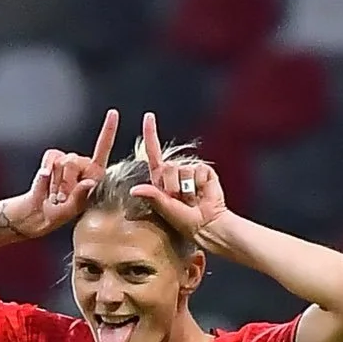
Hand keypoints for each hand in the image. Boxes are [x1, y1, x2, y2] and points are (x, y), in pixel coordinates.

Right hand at [8, 109, 118, 237]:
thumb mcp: (72, 210)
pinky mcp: (52, 158)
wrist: (37, 213)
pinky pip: (50, 158)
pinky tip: (47, 183)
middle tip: (62, 198)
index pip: (103, 150)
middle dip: (65, 182)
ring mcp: (67, 160)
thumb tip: (88, 182)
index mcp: (95, 174)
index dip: (108, 131)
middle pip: (73, 161)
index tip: (113, 113)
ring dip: (55, 183)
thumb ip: (80, 196)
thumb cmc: (59, 213)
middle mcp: (82, 164)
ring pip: (61, 161)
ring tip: (56, 195)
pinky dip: (45, 173)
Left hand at [132, 113, 226, 239]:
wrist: (207, 224)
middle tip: (179, 200)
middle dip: (171, 186)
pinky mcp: (204, 171)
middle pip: (167, 167)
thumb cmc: (184, 221)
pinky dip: (199, 183)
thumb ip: (152, 197)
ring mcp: (190, 171)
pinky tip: (202, 192)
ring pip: (182, 170)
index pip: (154, 153)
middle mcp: (175, 173)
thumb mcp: (165, 209)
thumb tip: (135, 189)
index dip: (151, 134)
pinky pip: (198, 170)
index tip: (149, 117)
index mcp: (161, 180)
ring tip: (191, 199)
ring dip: (186, 188)